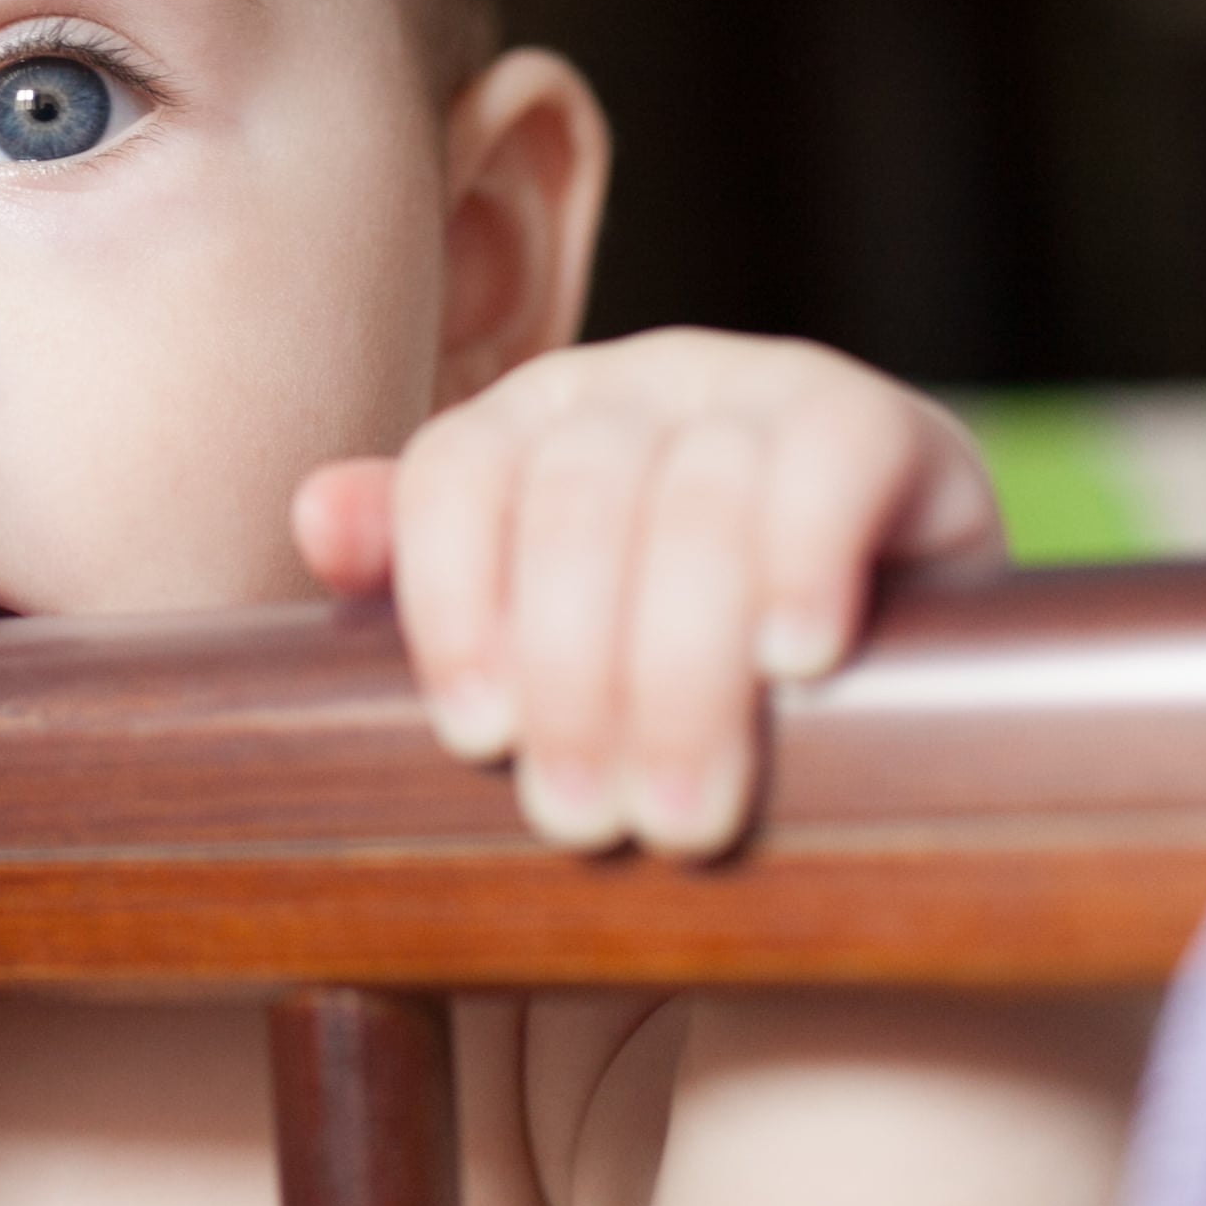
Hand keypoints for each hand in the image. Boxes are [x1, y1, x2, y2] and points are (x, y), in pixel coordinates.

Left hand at [290, 329, 999, 855]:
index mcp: (532, 421)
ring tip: (680, 814)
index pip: (454, 473)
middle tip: (581, 825)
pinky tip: (792, 659)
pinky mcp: (889, 425)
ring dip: (679, 672)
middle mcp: (641, 380)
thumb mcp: (544, 652)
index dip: (453, 602)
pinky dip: (802, 558)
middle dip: (572, 677)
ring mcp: (766, 387)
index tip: (474, 740)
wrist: (879, 726)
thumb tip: (316, 518)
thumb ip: (431, 587)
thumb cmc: (670, 698)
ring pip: (695, 502)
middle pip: (573, 500)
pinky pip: (830, 460)